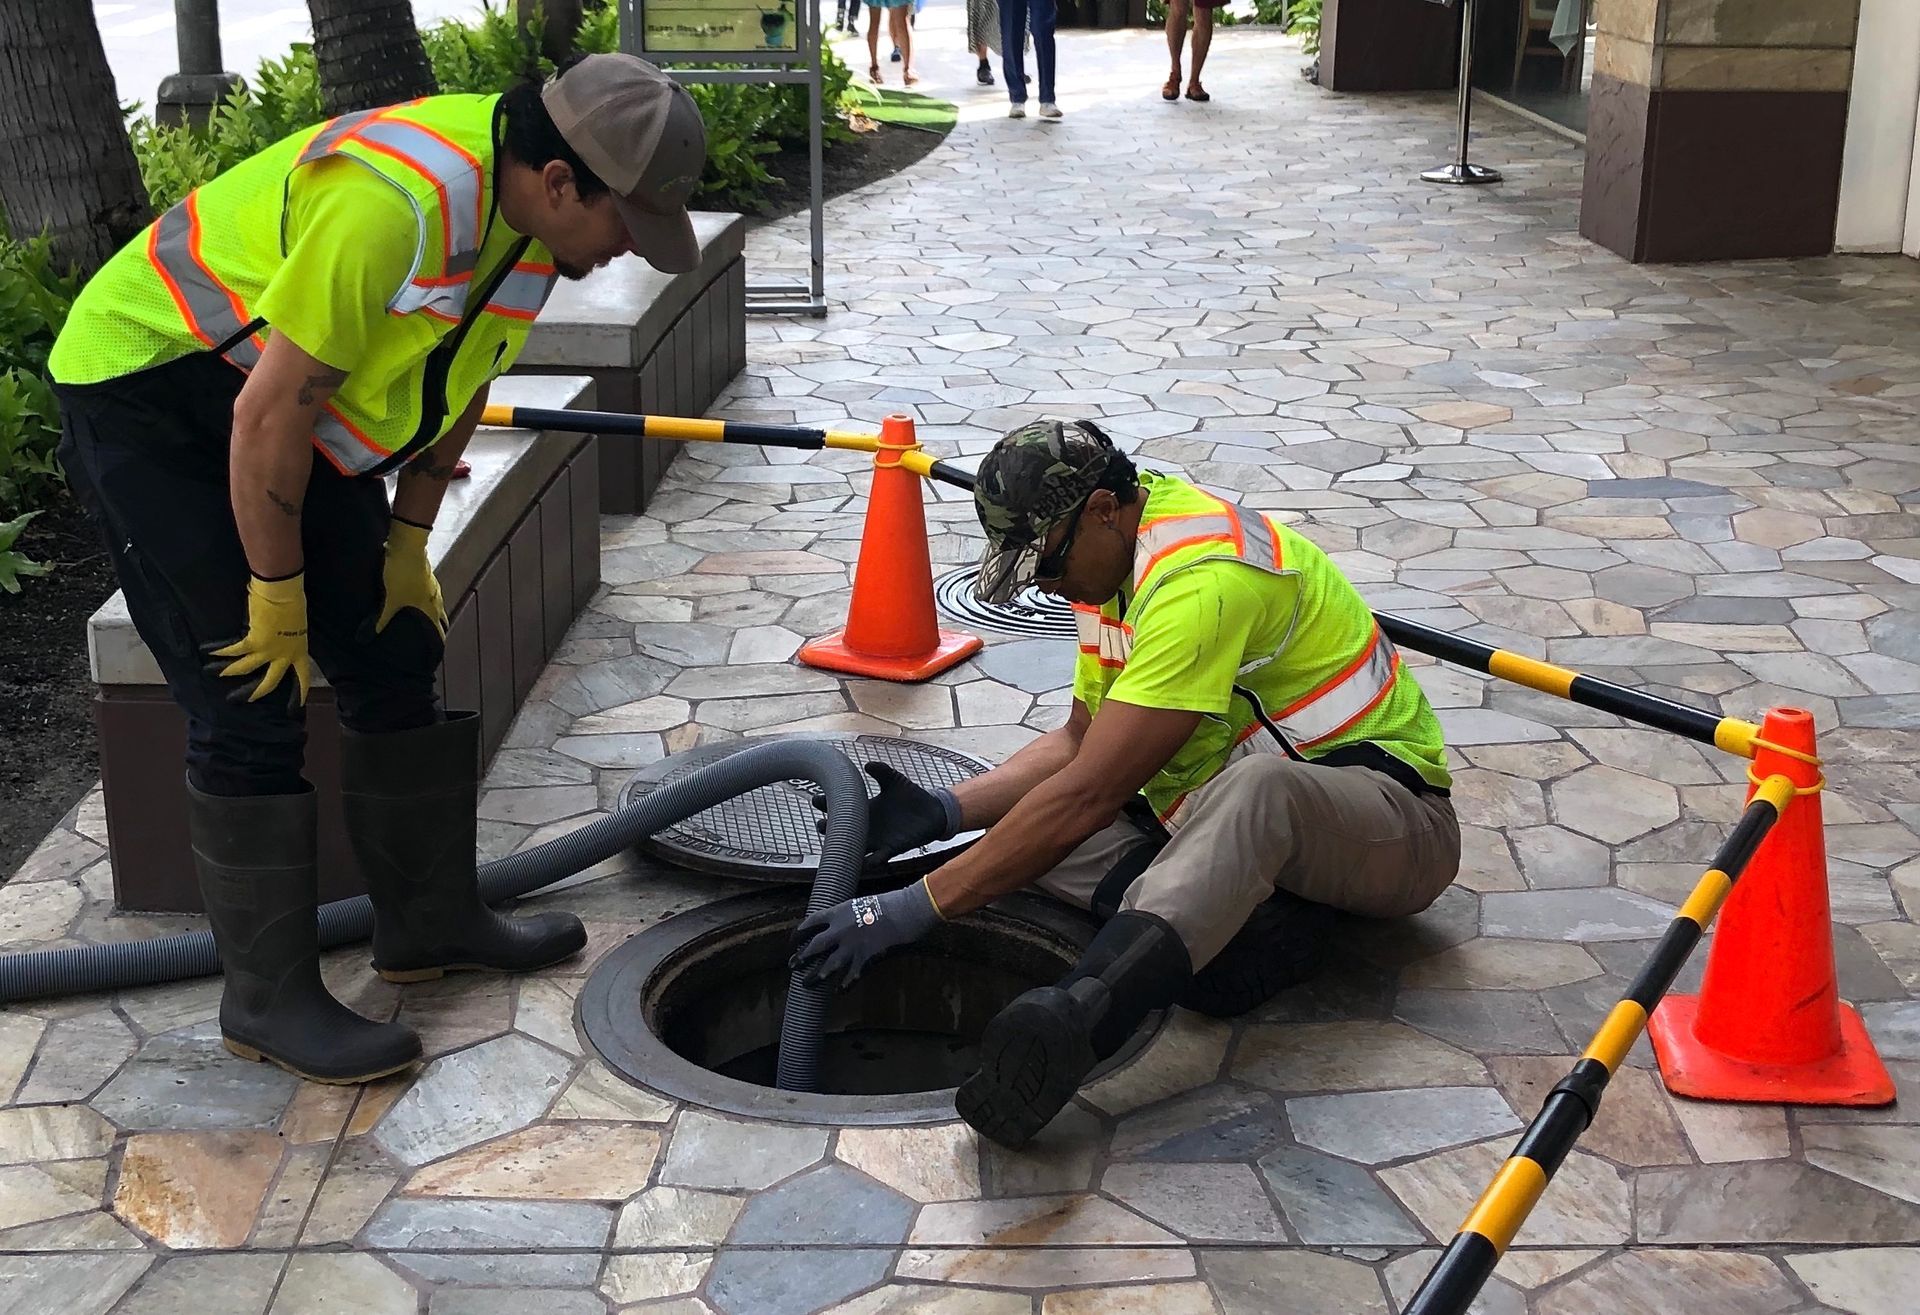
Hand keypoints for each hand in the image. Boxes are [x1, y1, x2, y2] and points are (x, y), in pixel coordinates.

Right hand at [208, 573, 310, 706]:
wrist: (284, 592)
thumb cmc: (293, 602)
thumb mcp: (297, 626)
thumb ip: (288, 638)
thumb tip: (279, 639)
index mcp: (299, 651)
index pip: (302, 677)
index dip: (299, 692)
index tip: (295, 706)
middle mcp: (284, 656)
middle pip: (270, 682)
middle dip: (256, 693)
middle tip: (244, 700)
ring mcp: (268, 651)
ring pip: (245, 669)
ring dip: (227, 671)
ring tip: (213, 674)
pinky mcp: (253, 642)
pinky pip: (233, 651)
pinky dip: (220, 651)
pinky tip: (209, 652)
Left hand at [374, 516, 446, 638]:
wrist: (407, 545)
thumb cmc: (402, 575)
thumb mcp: (389, 600)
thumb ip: (380, 620)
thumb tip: (365, 639)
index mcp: (429, 608)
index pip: (439, 629)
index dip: (438, 641)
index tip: (436, 652)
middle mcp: (435, 598)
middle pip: (440, 617)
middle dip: (437, 627)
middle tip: (429, 637)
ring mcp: (432, 585)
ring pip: (435, 603)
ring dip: (430, 611)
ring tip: (421, 618)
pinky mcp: (426, 573)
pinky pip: (428, 591)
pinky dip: (423, 598)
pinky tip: (413, 596)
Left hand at [788, 879, 943, 990]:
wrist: (902, 912)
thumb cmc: (886, 903)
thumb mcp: (861, 902)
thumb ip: (848, 914)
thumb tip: (841, 922)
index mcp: (837, 912)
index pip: (811, 922)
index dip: (799, 932)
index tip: (793, 940)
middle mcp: (839, 930)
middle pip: (814, 945)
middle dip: (801, 956)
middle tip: (792, 964)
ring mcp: (850, 946)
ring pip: (828, 965)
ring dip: (816, 975)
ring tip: (806, 983)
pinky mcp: (863, 958)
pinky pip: (850, 976)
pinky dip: (844, 985)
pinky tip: (838, 992)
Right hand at [815, 762, 960, 864]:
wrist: (932, 811)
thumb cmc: (911, 795)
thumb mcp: (895, 780)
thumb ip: (882, 772)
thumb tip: (867, 765)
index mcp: (865, 808)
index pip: (840, 807)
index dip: (826, 804)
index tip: (817, 799)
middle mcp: (867, 826)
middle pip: (841, 830)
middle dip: (828, 828)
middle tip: (822, 824)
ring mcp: (877, 839)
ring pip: (854, 847)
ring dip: (845, 847)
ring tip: (836, 846)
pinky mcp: (890, 849)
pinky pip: (876, 858)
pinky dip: (870, 861)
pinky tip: (865, 860)